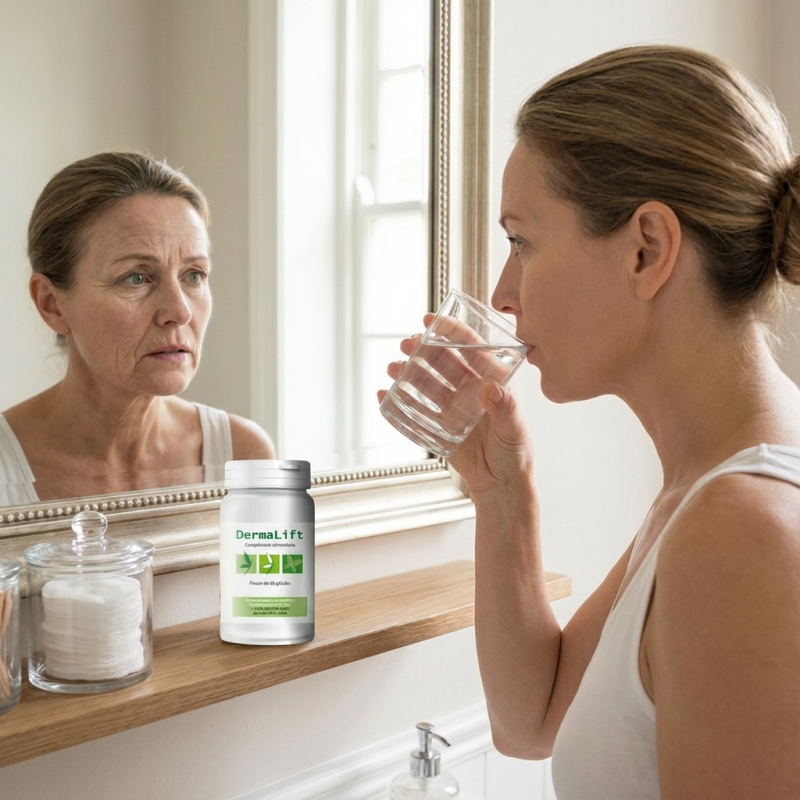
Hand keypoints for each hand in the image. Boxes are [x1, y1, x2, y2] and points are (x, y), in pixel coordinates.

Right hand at [378, 313, 533, 496]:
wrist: (501, 486)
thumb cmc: (516, 455)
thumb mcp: (514, 431)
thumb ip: (505, 409)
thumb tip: (492, 388)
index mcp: (491, 381)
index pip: (471, 348)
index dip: (451, 332)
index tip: (431, 321)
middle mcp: (469, 389)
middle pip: (443, 362)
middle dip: (423, 349)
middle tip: (406, 343)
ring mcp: (452, 406)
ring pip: (427, 382)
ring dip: (408, 372)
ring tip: (392, 367)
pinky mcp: (438, 426)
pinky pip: (416, 410)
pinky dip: (399, 401)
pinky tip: (385, 394)